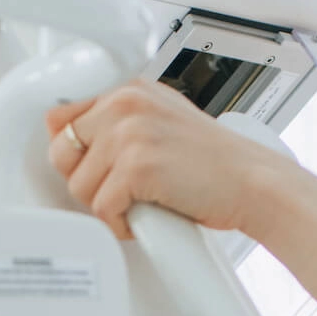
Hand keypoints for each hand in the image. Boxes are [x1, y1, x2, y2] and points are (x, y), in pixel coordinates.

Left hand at [46, 81, 286, 239]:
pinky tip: (148, 217)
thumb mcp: (164, 122)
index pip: (61, 118)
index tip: (94, 172)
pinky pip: (101, 208)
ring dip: (107, 206)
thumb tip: (77, 143)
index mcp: (130, 91)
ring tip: (141, 205)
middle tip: (120, 193)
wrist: (254, 184)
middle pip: (62, 153)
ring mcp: (130, 134)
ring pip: (79, 186)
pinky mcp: (137, 167)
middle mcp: (125, 104)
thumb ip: (123, 125)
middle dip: (87, 181)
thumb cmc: (217, 165)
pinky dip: (121, 224)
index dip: (73, 154)